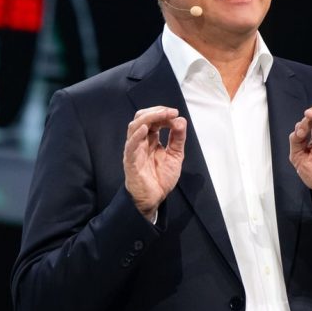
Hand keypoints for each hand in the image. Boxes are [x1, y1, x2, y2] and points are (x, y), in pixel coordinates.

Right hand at [123, 106, 186, 220]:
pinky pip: (131, 145)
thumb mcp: (175, 155)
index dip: (163, 114)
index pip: (153, 119)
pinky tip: (146, 129)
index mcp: (150, 139)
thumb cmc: (160, 178)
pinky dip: (137, 135)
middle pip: (141, 118)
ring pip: (134, 127)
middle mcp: (140, 141)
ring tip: (162, 115)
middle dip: (156, 112)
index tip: (175, 113)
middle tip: (170, 112)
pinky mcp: (130, 160)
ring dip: (148, 118)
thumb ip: (177, 138)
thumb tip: (181, 120)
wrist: (154, 198)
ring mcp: (134, 149)